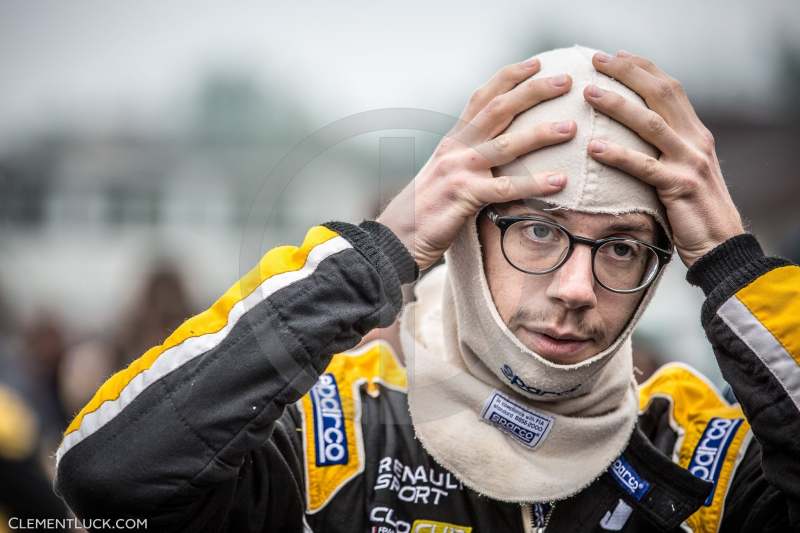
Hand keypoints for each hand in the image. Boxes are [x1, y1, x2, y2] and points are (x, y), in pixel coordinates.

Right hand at [378, 57, 575, 269]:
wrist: (395, 239)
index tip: (537, 64)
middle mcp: (455, 149)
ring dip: (540, 133)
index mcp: (453, 141)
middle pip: (498, 110)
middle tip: (565, 81)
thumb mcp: (443, 175)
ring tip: (570, 128)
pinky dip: (535, 184)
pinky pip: (506, 188)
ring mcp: (458, 171)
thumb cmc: (424, 211)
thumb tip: (497, 153)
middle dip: (533, 91)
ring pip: (506, 145)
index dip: (509, 78)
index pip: (482, 98)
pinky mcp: (463, 197)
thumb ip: (466, 159)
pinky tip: (559, 181)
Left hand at [583, 50, 744, 266]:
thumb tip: (629, 136)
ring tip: (588, 93)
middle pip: (661, 93)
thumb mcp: (682, 172)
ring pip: (650, 123)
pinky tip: (593, 147)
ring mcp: (689, 162)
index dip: (643, 68)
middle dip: (627, 72)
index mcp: (695, 133)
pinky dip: (618, 154)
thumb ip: (664, 150)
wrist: (720, 245)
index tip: (616, 56)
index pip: (670, 88)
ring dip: (617, 105)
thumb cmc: (692, 211)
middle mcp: (695, 141)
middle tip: (597, 61)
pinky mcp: (678, 187)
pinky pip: (643, 166)